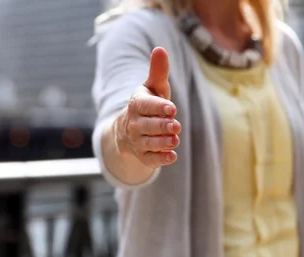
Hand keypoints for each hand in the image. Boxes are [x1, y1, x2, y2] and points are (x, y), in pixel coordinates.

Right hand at [114, 47, 180, 167]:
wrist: (128, 131)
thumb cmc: (148, 105)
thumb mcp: (152, 88)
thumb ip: (158, 72)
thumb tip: (160, 49)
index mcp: (136, 104)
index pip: (146, 106)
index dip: (158, 107)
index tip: (171, 108)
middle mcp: (134, 124)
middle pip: (148, 126)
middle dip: (162, 126)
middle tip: (175, 125)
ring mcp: (137, 141)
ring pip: (150, 143)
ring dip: (162, 143)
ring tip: (175, 140)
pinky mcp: (143, 156)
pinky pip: (150, 159)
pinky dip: (160, 159)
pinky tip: (172, 157)